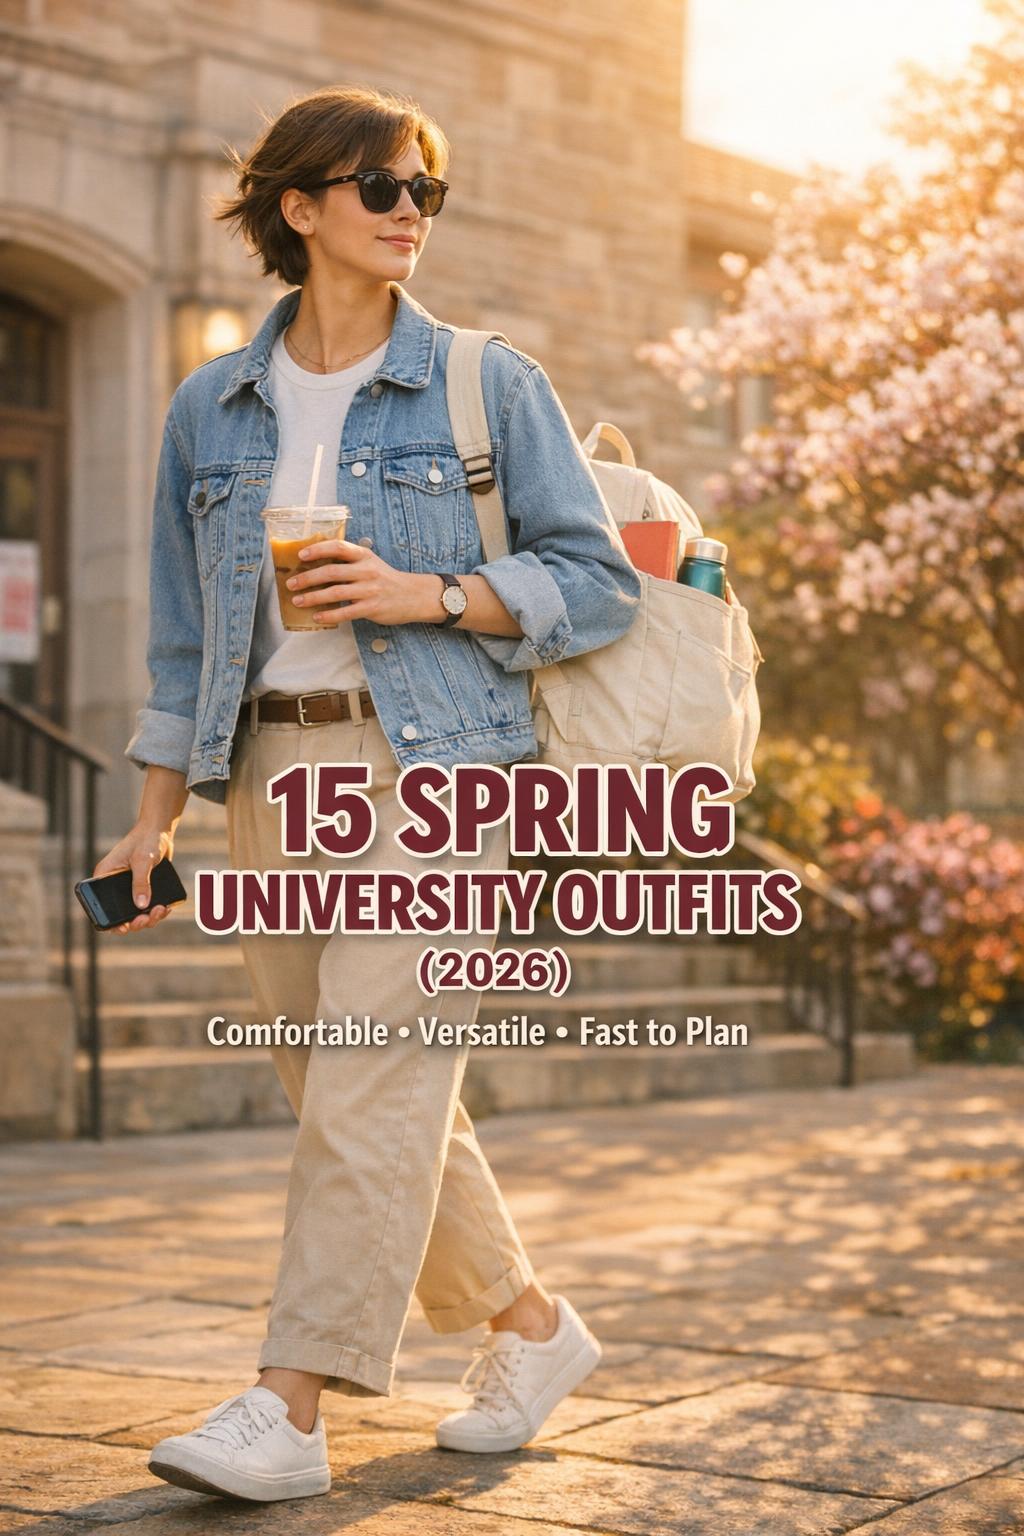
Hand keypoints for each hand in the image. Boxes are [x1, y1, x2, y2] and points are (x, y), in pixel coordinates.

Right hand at [92, 825, 174, 934]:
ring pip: (137, 913)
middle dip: (136, 921)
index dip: (111, 921)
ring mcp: (130, 888)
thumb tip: (140, 906)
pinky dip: (157, 910)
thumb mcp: (142, 860)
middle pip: (121, 914)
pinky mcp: (144, 888)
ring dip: (149, 917)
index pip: (101, 905)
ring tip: (161, 910)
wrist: (161, 830)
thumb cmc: (146, 839)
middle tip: (147, 918)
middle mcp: (114, 885)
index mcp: (104, 877)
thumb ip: (141, 882)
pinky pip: (148, 906)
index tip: (124, 927)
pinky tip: (166, 908)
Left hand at [286, 540, 438, 626]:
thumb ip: (348, 562)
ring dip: (313, 597)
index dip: (318, 549)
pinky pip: (346, 612)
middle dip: (308, 578)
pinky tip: (317, 617)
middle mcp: (366, 570)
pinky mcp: (372, 608)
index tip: (301, 555)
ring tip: (297, 601)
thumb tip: (316, 566)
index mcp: (364, 555)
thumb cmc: (386, 579)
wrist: (413, 595)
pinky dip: (329, 615)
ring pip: (335, 593)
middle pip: (331, 572)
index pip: (338, 547)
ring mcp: (370, 590)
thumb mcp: (370, 563)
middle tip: (291, 583)